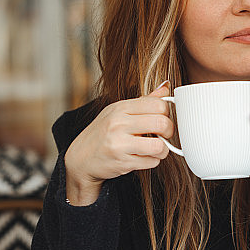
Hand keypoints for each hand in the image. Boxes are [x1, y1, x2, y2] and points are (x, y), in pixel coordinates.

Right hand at [64, 82, 173, 204]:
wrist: (80, 158)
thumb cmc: (102, 133)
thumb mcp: (118, 111)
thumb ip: (144, 101)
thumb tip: (166, 87)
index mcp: (120, 108)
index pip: (158, 104)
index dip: (166, 113)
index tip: (162, 119)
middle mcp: (119, 123)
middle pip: (162, 123)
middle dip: (169, 131)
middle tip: (163, 135)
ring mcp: (119, 143)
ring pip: (159, 146)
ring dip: (163, 150)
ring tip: (155, 149)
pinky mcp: (122, 162)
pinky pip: (152, 162)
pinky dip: (152, 161)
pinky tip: (143, 157)